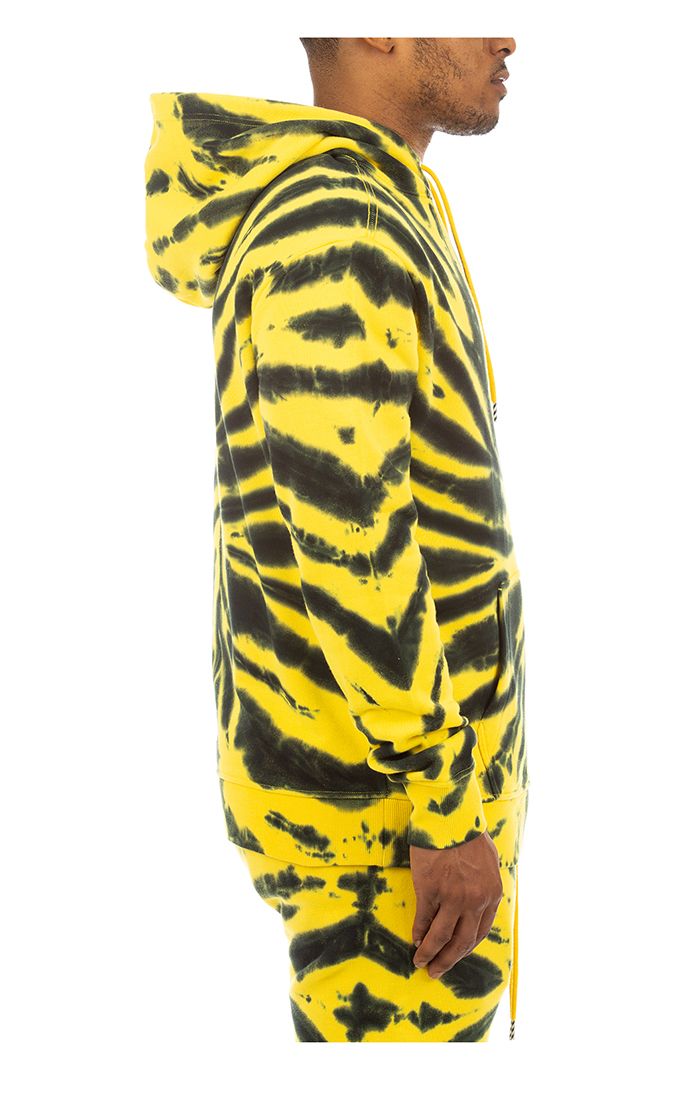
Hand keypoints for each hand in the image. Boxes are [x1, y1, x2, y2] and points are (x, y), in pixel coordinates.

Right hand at [410, 830, 502, 978]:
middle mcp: (475, 901)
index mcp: (492, 894)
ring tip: (421, 961)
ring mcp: (453, 898)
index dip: (465, 947)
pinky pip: (424, 920)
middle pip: (463, 942)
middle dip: (448, 960)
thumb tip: (478, 901)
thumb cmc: (467, 833)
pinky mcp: (431, 891)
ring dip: (430, 953)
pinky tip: (415, 939)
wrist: (450, 816)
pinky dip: (419, 932)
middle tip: (436, 971)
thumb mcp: (489, 860)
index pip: (480, 932)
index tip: (455, 955)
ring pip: (442, 937)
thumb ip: (485, 883)